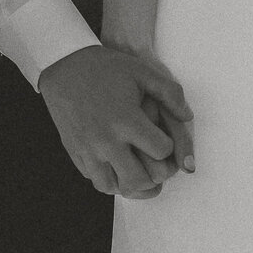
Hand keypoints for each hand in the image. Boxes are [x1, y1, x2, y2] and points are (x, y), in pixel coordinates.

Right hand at [38, 45, 193, 198]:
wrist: (65, 65)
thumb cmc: (106, 67)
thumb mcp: (142, 71)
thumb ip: (170, 93)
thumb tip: (187, 117)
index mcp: (126, 121)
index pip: (161, 152)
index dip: (168, 146)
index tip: (163, 138)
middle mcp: (107, 141)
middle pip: (140, 179)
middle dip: (155, 175)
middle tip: (157, 163)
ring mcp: (88, 150)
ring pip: (115, 187)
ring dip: (131, 182)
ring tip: (138, 170)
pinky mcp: (75, 153)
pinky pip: (96, 180)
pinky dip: (110, 178)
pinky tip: (118, 165)